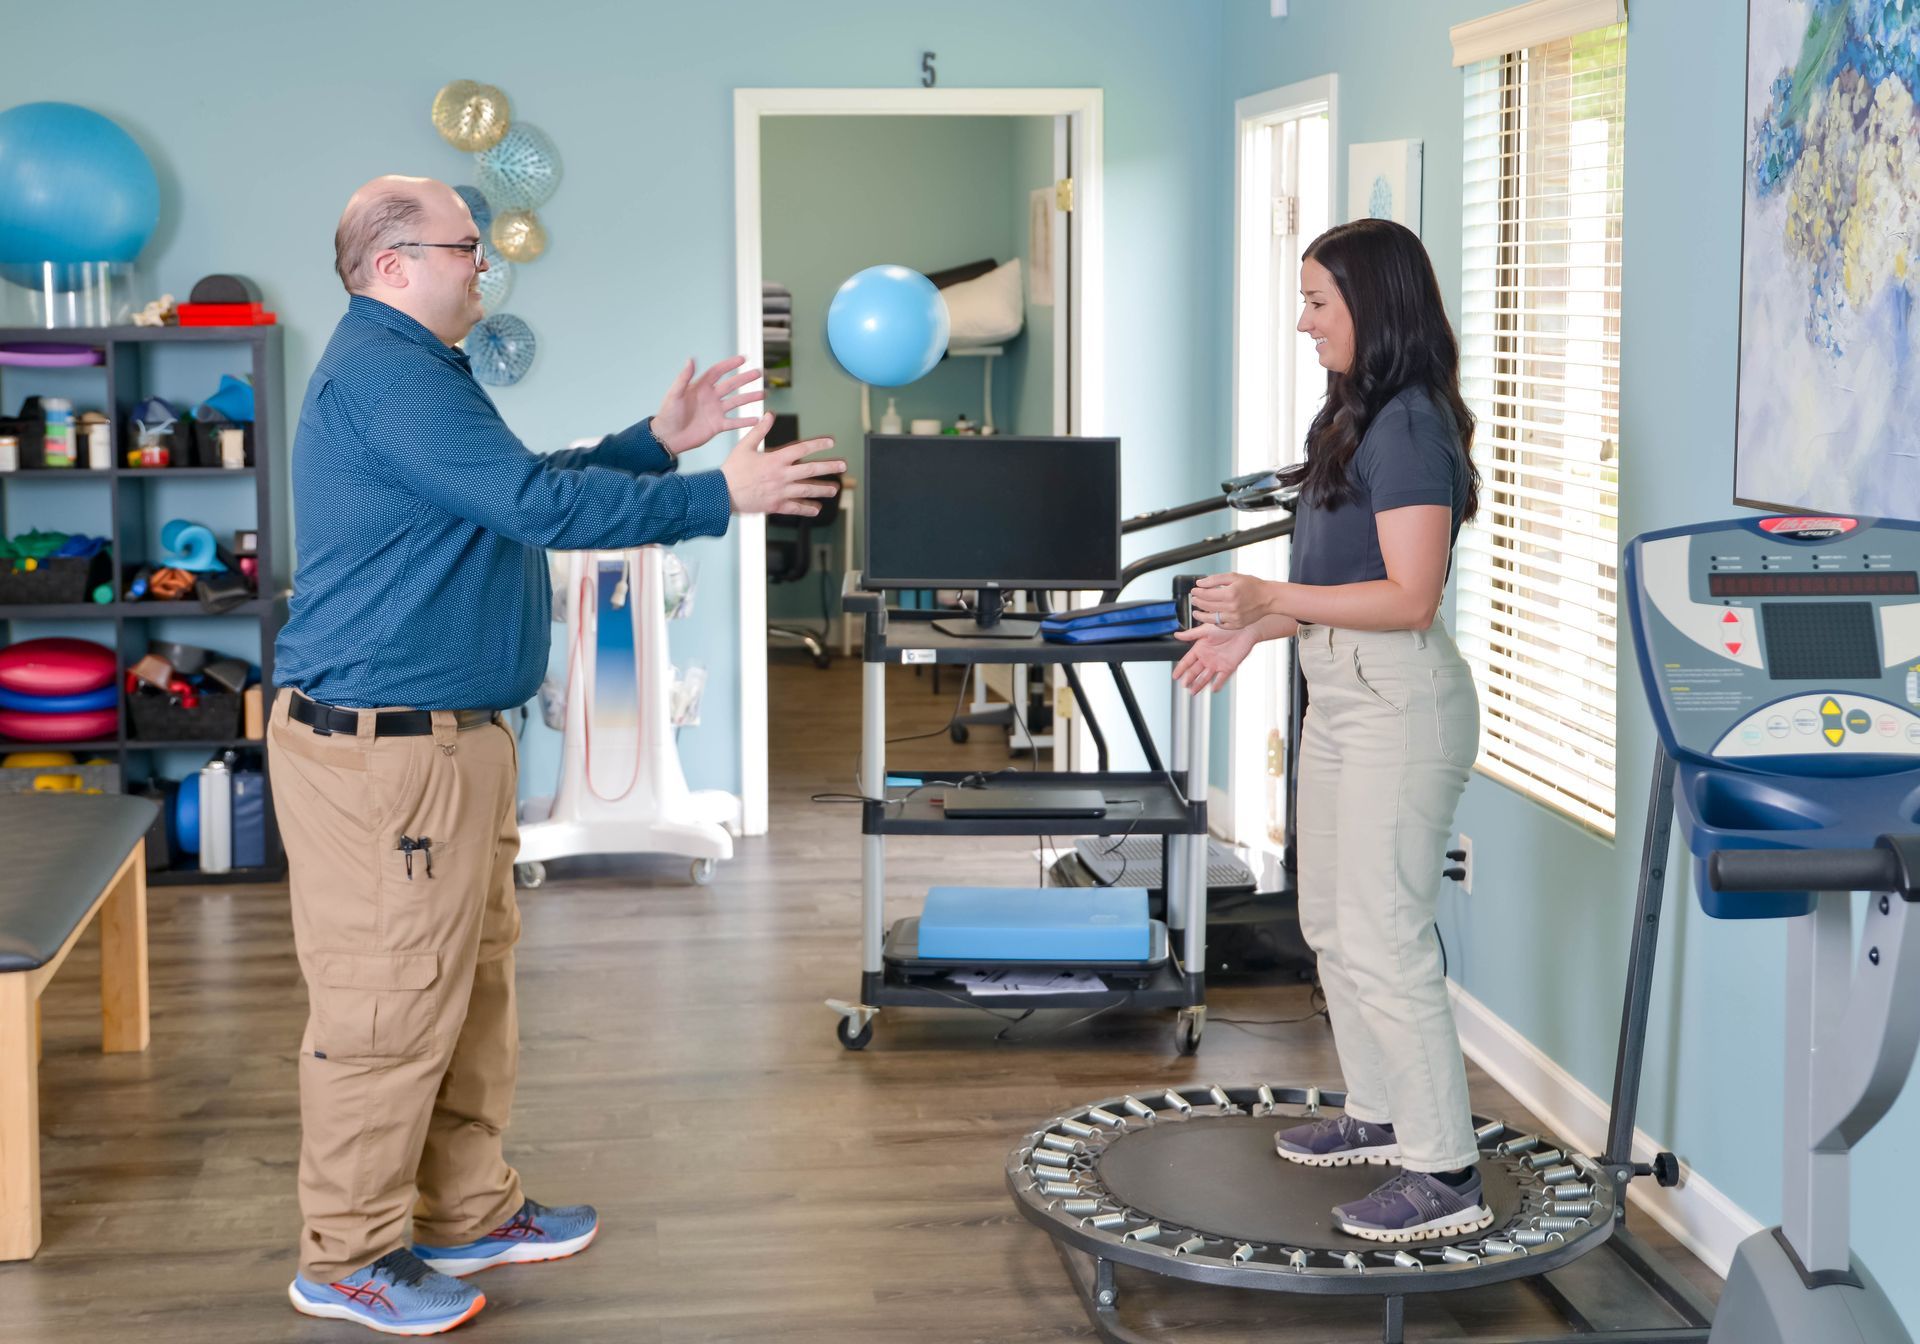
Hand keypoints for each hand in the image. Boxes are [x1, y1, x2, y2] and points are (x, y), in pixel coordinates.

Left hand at [653, 355, 765, 455]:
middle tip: (758, 373)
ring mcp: (715, 411)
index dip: (730, 365)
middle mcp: (710, 397)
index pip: (718, 372)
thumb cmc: (668, 414)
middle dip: (745, 379)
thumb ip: (684, 377)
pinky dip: (745, 421)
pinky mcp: (717, 426)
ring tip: (763, 394)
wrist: (668, 437)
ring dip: (749, 398)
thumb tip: (690, 359)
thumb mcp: (675, 394)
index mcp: (700, 387)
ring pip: (736, 402)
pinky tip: (757, 419)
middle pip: (731, 385)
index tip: (743, 359)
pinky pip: (734, 422)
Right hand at [720, 414, 843, 516]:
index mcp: (775, 459)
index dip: (817, 445)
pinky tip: (817, 508)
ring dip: (823, 489)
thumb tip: (769, 415)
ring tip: (835, 489)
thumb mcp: (744, 446)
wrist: (721, 494)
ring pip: (807, 490)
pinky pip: (795, 508)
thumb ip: (759, 430)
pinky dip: (807, 508)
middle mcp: (781, 476)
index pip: (801, 449)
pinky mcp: (775, 505)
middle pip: (810, 470)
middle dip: (829, 467)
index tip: (830, 442)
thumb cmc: (732, 470)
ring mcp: (780, 492)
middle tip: (843, 466)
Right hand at [1171, 623, 1256, 691]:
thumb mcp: (1206, 630)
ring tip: (1193, 692)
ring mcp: (1217, 663)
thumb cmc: (1226, 626)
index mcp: (1200, 648)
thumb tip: (1176, 635)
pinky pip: (1221, 678)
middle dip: (1189, 679)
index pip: (1187, 661)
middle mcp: (1207, 658)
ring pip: (1206, 677)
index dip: (1181, 669)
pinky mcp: (1228, 667)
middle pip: (1195, 671)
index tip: (1175, 676)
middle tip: (1184, 685)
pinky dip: (1217, 684)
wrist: (1245, 629)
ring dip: (1199, 684)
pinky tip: (1213, 689)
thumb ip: (1191, 635)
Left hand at [1188, 572, 1273, 631]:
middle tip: (1194, 599)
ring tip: (1196, 612)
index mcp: (1231, 593)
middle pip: (1207, 606)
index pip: (1207, 594)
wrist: (1268, 598)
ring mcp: (1235, 618)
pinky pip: (1221, 625)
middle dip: (1197, 602)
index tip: (1194, 590)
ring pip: (1211, 619)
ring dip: (1201, 615)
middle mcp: (1232, 607)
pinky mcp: (1237, 625)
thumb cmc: (1253, 586)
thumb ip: (1215, 579)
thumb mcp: (1234, 576)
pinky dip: (1214, 621)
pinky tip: (1211, 616)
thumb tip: (1200, 583)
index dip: (1198, 592)